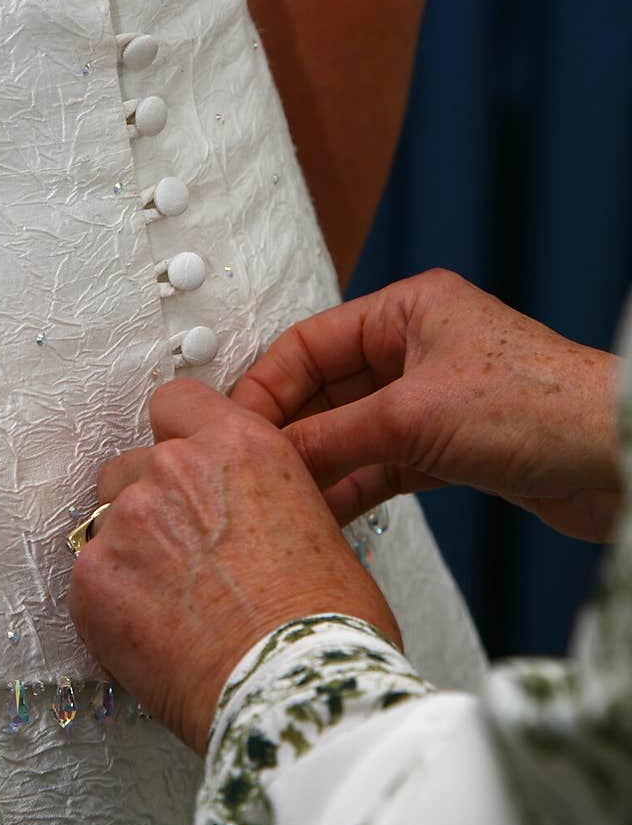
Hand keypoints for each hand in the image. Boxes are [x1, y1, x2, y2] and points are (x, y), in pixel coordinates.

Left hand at [69, 382, 400, 753]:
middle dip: (152, 503)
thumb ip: (260, 495)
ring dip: (129, 550)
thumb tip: (245, 513)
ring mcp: (126, 522)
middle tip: (184, 557)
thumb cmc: (326, 620)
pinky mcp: (92, 580)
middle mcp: (175, 468)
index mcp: (237, 444)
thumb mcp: (314, 522)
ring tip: (170, 603)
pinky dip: (111, 604)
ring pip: (104, 520)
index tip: (185, 470)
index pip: (175, 403)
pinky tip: (152, 635)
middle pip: (133, 464)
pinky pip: (89, 577)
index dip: (178, 438)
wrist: (295, 687)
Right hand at [231, 269, 621, 541]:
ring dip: (316, 465)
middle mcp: (417, 349)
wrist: (620, 458)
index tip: (230, 430)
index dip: (265, 387)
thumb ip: (331, 437)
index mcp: (408, 311)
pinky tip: (320, 513)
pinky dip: (351, 487)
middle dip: (287, 430)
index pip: (309, 343)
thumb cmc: (542, 406)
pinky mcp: (450, 448)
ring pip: (351, 432)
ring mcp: (433, 400)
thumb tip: (265, 456)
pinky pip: (381, 464)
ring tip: (274, 498)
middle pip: (326, 389)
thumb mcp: (415, 416)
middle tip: (243, 469)